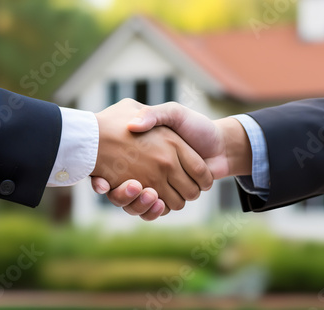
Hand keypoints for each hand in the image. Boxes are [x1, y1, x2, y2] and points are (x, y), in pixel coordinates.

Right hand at [90, 99, 213, 216]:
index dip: (102, 177)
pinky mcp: (168, 197)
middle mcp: (144, 170)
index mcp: (140, 151)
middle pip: (122, 192)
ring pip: (136, 204)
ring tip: (148, 194)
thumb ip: (154, 115)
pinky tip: (158, 202)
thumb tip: (133, 126)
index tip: (102, 180)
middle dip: (123, 195)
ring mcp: (156, 185)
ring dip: (140, 204)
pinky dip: (153, 211)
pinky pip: (153, 211)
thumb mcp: (173, 113)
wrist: (221, 145)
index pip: (110, 169)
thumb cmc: (196, 126)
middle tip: (132, 186)